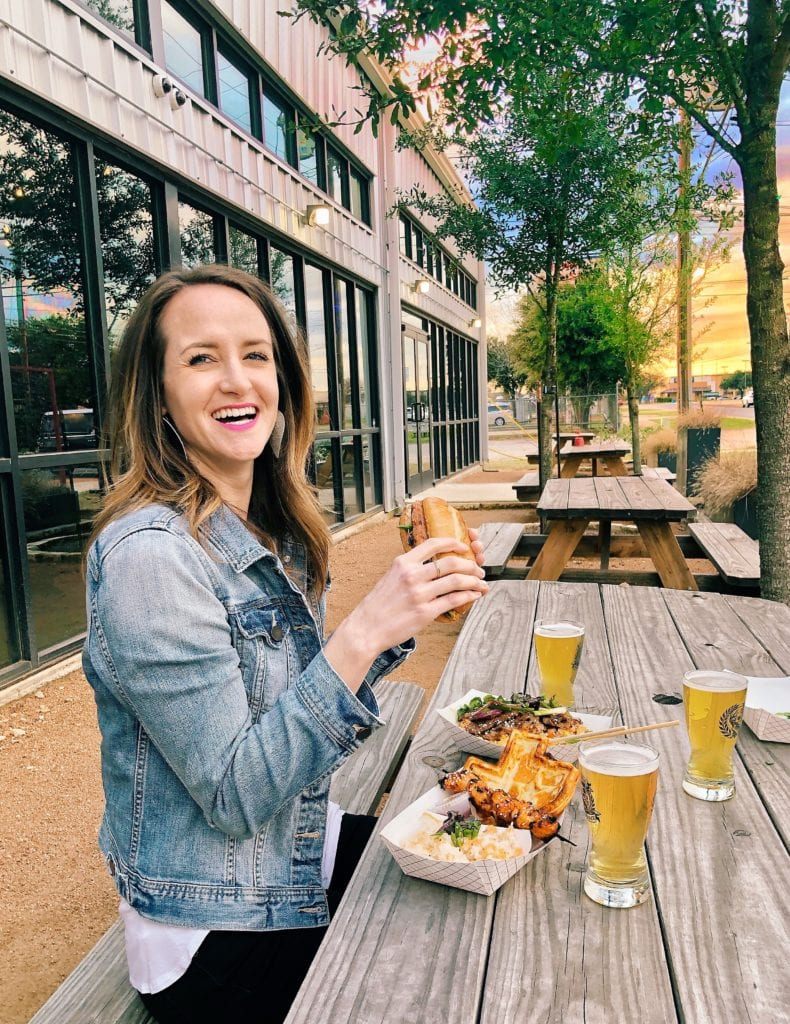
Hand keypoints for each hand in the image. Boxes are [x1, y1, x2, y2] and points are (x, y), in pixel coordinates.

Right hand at [324, 533, 488, 690]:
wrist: (367, 628)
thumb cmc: (378, 605)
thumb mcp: (391, 577)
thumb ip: (411, 569)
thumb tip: (434, 566)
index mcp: (403, 562)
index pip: (433, 544)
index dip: (453, 543)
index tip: (465, 547)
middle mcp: (412, 575)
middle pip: (450, 562)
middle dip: (470, 565)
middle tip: (478, 570)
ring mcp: (419, 594)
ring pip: (456, 581)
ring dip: (473, 581)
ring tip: (481, 583)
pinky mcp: (425, 612)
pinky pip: (453, 600)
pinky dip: (468, 596)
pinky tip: (474, 596)